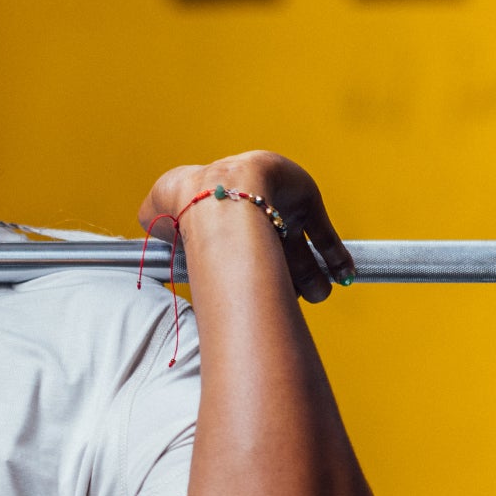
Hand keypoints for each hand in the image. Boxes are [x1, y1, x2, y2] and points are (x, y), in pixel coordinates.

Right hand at [137, 151, 355, 303]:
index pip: (243, 244)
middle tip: (293, 302)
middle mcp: (253, 208)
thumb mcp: (153, 215)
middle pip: (276, 251)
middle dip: (290, 280)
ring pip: (301, 246)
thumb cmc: (182, 206)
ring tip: (319, 294)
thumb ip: (155, 227)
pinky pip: (324, 232)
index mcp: (221, 211)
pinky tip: (343, 274)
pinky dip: (335, 255)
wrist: (212, 193)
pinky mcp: (306, 200)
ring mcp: (280, 204)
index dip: (252, 269)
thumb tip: (152, 239)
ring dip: (313, 273)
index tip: (258, 292)